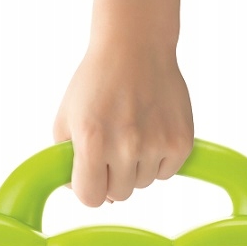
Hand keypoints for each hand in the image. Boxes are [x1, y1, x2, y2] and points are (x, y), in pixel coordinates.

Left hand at [53, 40, 193, 205]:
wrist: (135, 47)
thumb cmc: (97, 83)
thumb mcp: (66, 118)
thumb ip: (65, 161)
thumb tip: (82, 193)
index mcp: (92, 141)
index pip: (90, 198)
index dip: (89, 188)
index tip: (92, 174)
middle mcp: (126, 145)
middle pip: (119, 194)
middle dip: (113, 176)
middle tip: (113, 146)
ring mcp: (157, 144)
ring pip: (144, 183)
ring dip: (136, 166)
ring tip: (132, 132)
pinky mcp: (181, 141)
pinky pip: (166, 172)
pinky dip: (159, 159)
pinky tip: (151, 131)